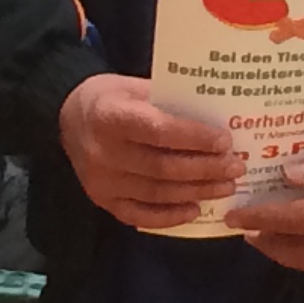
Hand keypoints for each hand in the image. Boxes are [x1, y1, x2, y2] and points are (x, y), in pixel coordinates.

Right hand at [59, 74, 239, 230]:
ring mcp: (100, 182)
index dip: (194, 137)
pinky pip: (140, 215)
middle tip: (235, 167)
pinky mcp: (102, 201)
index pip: (159, 131)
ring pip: (156, 193)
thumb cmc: (110, 98)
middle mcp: (102, 153)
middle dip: (205, 169)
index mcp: (110, 116)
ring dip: (196, 191)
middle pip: (162, 167)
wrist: (68, 118)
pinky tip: (195, 209)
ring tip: (226, 187)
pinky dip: (170, 215)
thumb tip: (218, 117)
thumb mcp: (134, 86)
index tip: (225, 140)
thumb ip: (168, 101)